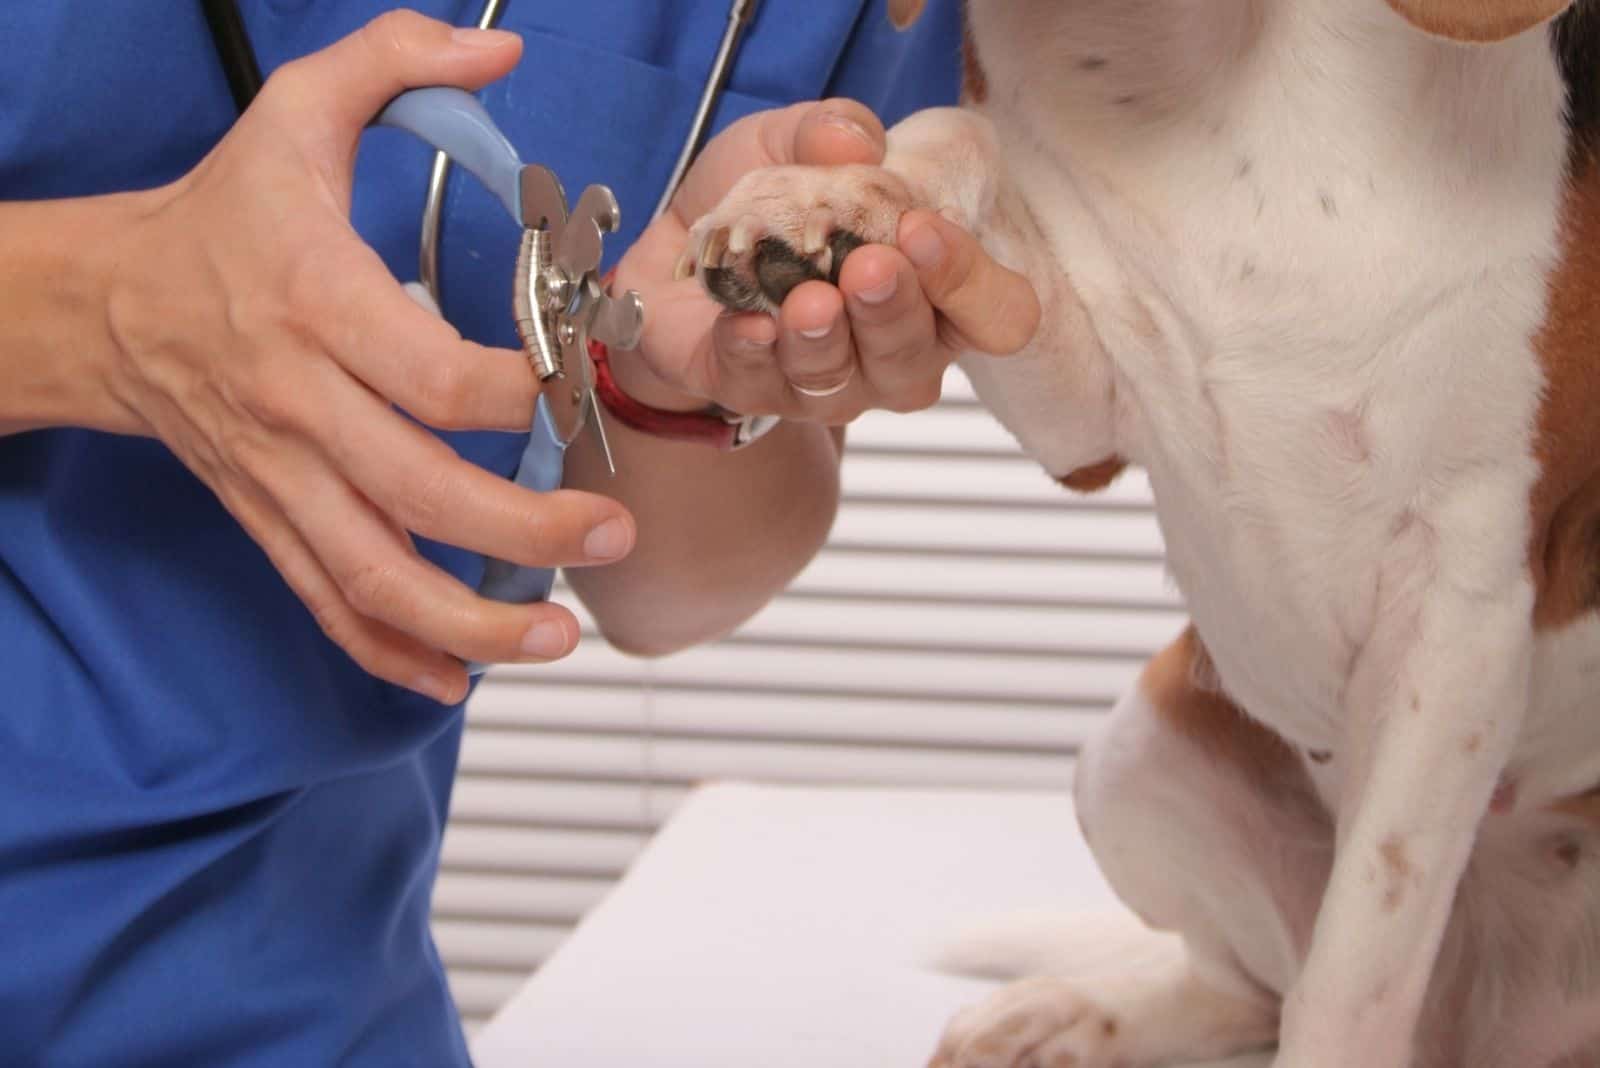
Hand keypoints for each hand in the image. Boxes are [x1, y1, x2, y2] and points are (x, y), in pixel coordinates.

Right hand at [100, 12, 635, 702]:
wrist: (110, 304)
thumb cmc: (223, 214)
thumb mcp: (294, 112)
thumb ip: (394, 61)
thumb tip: (503, 49)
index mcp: (317, 304)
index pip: (433, 374)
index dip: (523, 390)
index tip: (585, 382)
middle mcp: (300, 406)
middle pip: (420, 493)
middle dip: (525, 531)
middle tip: (612, 537)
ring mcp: (281, 477)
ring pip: (373, 574)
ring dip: (469, 622)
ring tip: (556, 639)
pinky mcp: (269, 519)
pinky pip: (326, 603)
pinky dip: (390, 653)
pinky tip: (456, 681)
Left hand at [608, 99, 1040, 422]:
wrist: (678, 247)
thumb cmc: (769, 202)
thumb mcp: (795, 141)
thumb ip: (831, 128)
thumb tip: (853, 140)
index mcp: (937, 293)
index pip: (997, 315)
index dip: (971, 282)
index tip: (921, 227)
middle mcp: (894, 353)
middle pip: (919, 361)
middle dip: (896, 313)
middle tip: (868, 266)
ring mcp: (828, 386)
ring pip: (845, 385)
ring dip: (826, 341)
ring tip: (807, 300)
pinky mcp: (753, 393)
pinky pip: (760, 387)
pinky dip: (754, 355)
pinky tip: (746, 325)